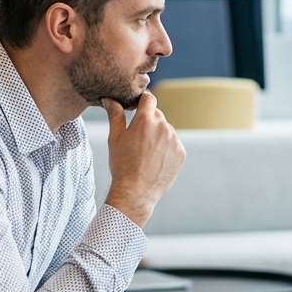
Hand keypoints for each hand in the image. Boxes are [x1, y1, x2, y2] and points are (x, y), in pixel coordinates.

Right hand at [102, 93, 184, 227]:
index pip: (148, 98)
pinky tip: (155, 161)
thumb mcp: (115, 138)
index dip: (142, 101)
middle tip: (137, 138)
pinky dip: (166, 148)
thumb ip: (115, 115)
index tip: (137, 107)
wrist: (136, 192)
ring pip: (166, 130)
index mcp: (145, 120)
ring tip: (145, 153)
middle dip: (148, 121)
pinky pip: (173, 144)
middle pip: (157, 115)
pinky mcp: (181, 153)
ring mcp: (174, 140)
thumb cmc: (122, 165)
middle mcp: (163, 127)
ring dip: (158, 135)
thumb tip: (110, 99)